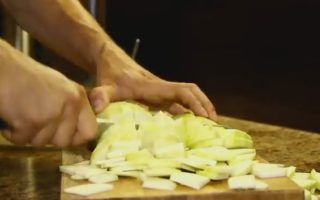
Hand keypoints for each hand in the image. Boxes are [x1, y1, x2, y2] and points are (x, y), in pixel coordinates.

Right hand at [0, 56, 96, 146]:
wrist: (2, 67)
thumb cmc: (26, 77)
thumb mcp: (60, 87)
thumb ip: (72, 108)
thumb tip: (81, 131)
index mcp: (78, 96)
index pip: (91, 131)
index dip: (76, 138)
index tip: (65, 136)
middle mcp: (70, 105)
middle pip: (64, 142)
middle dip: (47, 138)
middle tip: (35, 120)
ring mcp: (52, 113)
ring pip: (42, 143)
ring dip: (28, 134)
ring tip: (22, 113)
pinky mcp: (32, 121)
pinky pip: (22, 141)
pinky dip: (13, 133)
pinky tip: (12, 115)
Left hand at [88, 46, 217, 120]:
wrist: (111, 61)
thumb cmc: (110, 74)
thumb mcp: (104, 86)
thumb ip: (100, 96)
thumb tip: (96, 107)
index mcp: (154, 87)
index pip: (182, 91)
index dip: (195, 103)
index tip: (205, 116)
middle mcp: (162, 88)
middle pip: (191, 92)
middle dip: (204, 105)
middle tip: (214, 123)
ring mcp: (161, 91)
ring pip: (187, 96)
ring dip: (200, 107)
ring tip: (209, 124)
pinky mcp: (158, 95)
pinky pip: (178, 102)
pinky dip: (189, 111)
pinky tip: (191, 123)